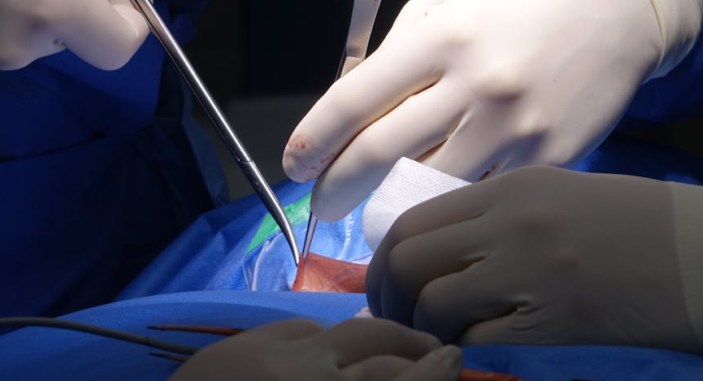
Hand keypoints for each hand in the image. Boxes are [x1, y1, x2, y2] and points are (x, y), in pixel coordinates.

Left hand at [170, 318, 461, 380]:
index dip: (434, 374)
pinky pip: (304, 327)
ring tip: (403, 344)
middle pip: (386, 359)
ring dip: (386, 336)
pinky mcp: (249, 341)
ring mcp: (281, 356)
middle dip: (422, 355)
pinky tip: (333, 347)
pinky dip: (328, 337)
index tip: (454, 363)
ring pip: (352, 333)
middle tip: (443, 355)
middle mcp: (315, 380)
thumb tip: (400, 378)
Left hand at [286, 0, 664, 220]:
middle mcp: (477, 85)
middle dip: (337, 186)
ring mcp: (518, 127)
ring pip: (430, 185)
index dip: (314, 139)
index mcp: (443, 37)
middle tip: (320, 203)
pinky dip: (452, 196)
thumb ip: (398, 50)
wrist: (620, 0)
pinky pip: (484, 190)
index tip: (295, 164)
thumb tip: (350, 109)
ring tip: (369, 206)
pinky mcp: (551, 156)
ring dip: (389, 201)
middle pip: (382, 153)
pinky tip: (437, 195)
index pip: (355, 100)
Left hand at [366, 154, 702, 359]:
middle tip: (398, 319)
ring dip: (423, 329)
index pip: (413, 220)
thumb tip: (443, 249)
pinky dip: (463, 350)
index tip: (388, 285)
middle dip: (387, 296)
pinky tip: (478, 351)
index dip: (385, 260)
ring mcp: (532, 274)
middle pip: (406, 259)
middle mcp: (511, 224)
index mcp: (513, 187)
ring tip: (439, 340)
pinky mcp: (556, 324)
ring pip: (431, 305)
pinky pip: (477, 342)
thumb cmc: (647, 222)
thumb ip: (500, 214)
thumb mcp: (565, 195)